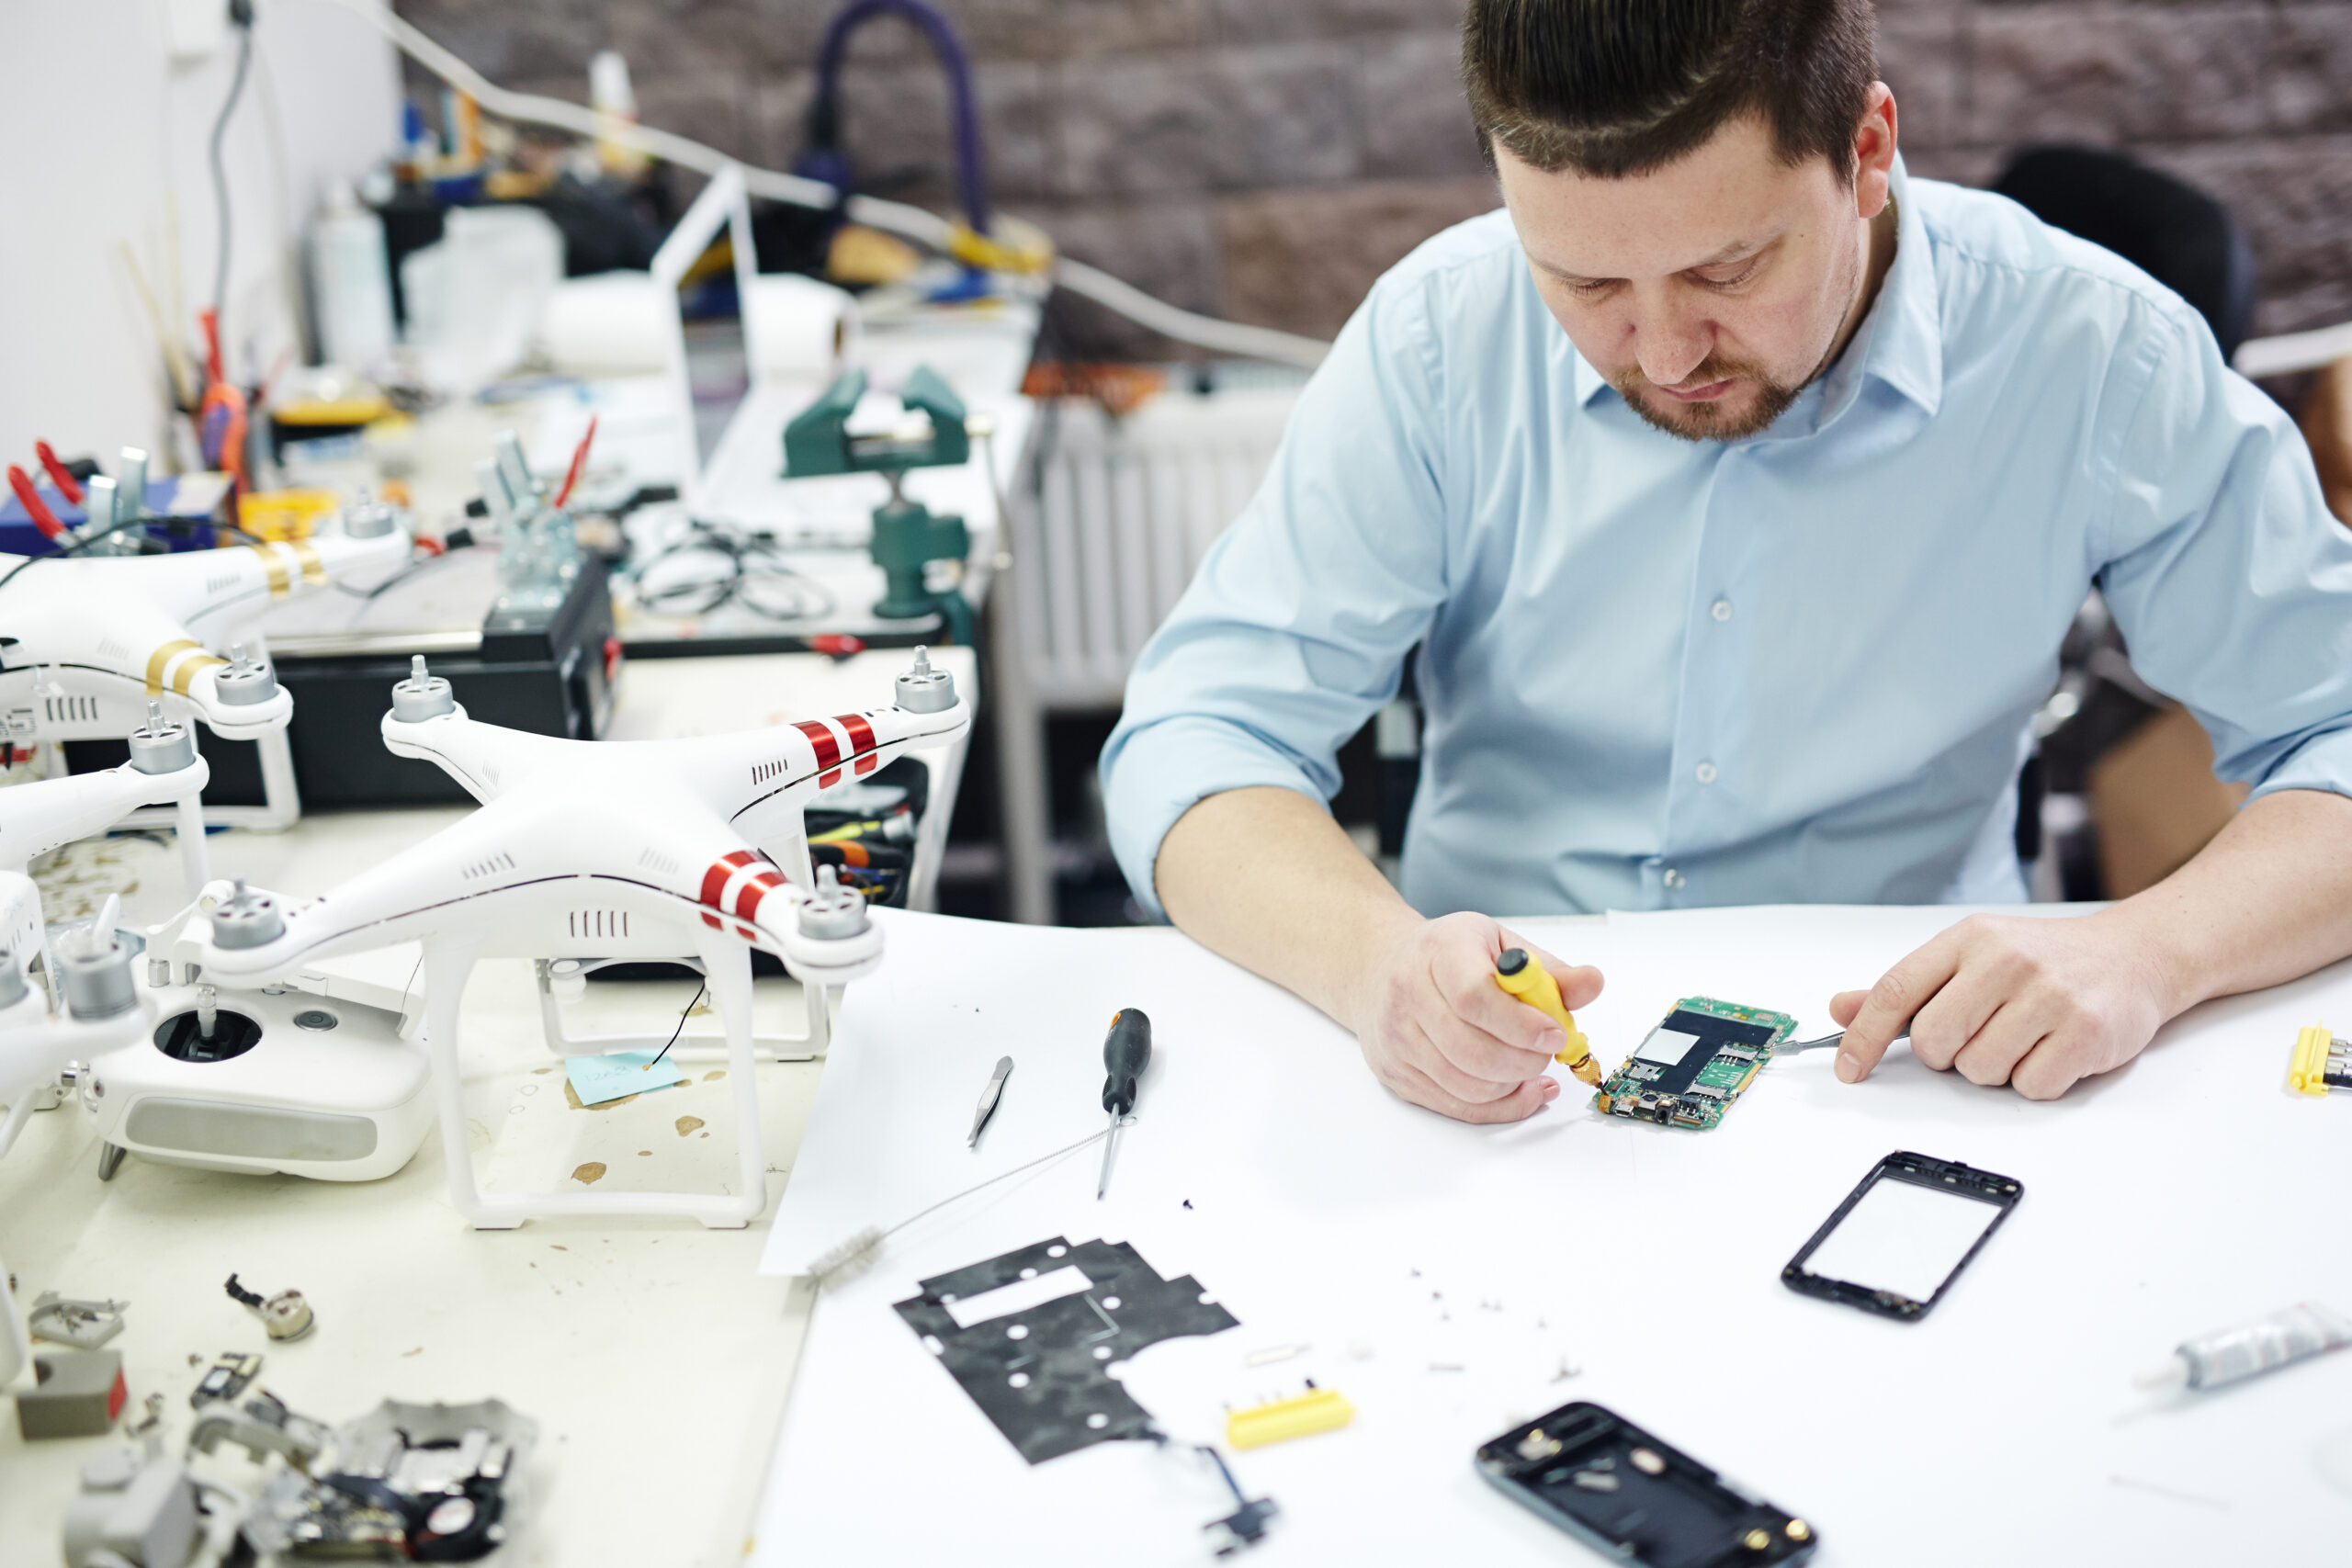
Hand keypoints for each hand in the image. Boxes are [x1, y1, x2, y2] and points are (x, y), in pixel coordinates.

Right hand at [1345, 911, 1604, 1122]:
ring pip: (1466, 1085)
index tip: (1555, 1034)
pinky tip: (1521, 1089)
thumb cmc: (1450, 955)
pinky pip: (1456, 1106)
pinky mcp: (1395, 1073)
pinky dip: (1499, 1105)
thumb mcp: (1500, 945)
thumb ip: (1549, 971)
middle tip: (1547, 1053)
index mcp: (1438, 951)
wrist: (1381, 968)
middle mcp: (1406, 993)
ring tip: (1531, 1066)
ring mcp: (1395, 1038)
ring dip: (1513, 1084)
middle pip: (1471, 1050)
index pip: (1474, 996)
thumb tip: (1592, 983)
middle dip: (1524, 1061)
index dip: (1521, 1024)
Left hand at [1828, 911, 2177, 1099]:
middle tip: (1978, 1035)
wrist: (2134, 955)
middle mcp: (2005, 960)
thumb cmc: (2045, 961)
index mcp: (1968, 939)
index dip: (1863, 1036)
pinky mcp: (2085, 1032)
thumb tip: (1842, 1008)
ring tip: (2022, 1037)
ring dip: (1994, 1069)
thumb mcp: (1971, 958)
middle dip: (1946, 1055)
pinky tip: (2052, 1050)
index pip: (1896, 991)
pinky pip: (2029, 1087)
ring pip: (1979, 1069)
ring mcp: (2048, 995)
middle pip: (1934, 1041)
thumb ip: (1907, 989)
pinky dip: (2034, 1081)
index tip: (1849, 1068)